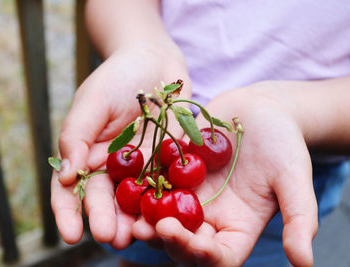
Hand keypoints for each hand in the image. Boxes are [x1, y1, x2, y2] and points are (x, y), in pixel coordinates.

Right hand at [50, 46, 190, 247]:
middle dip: (106, 219)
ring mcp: (141, 167)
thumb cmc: (116, 77)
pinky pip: (167, 182)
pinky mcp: (167, 161)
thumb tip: (63, 175)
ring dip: (135, 219)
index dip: (68, 212)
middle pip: (105, 199)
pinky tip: (168, 213)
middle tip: (112, 237)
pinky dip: (166, 198)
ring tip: (137, 236)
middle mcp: (111, 167)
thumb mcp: (92, 101)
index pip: (70, 190)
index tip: (71, 233)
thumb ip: (77, 136)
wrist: (154, 61)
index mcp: (86, 155)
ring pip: (135, 198)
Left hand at [132, 81, 317, 266]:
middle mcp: (208, 216)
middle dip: (165, 239)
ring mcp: (187, 194)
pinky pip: (154, 181)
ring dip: (145, 217)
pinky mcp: (172, 171)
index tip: (192, 242)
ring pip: (161, 214)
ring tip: (132, 213)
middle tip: (148, 229)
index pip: (217, 256)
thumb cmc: (284, 144)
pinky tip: (128, 180)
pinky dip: (141, 184)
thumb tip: (304, 263)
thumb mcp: (293, 179)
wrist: (261, 110)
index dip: (203, 255)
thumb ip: (299, 219)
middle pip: (182, 240)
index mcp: (236, 227)